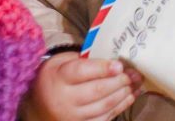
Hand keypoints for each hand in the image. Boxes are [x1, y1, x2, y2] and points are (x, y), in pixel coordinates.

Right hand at [22, 52, 143, 120]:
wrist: (39, 105)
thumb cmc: (56, 77)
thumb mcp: (62, 62)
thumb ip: (84, 60)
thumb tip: (114, 61)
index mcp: (58, 78)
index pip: (82, 72)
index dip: (103, 68)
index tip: (119, 65)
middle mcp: (63, 100)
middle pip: (97, 90)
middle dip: (120, 81)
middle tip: (133, 73)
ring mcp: (72, 116)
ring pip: (104, 106)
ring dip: (123, 94)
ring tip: (135, 83)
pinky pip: (105, 118)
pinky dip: (120, 107)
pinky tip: (129, 96)